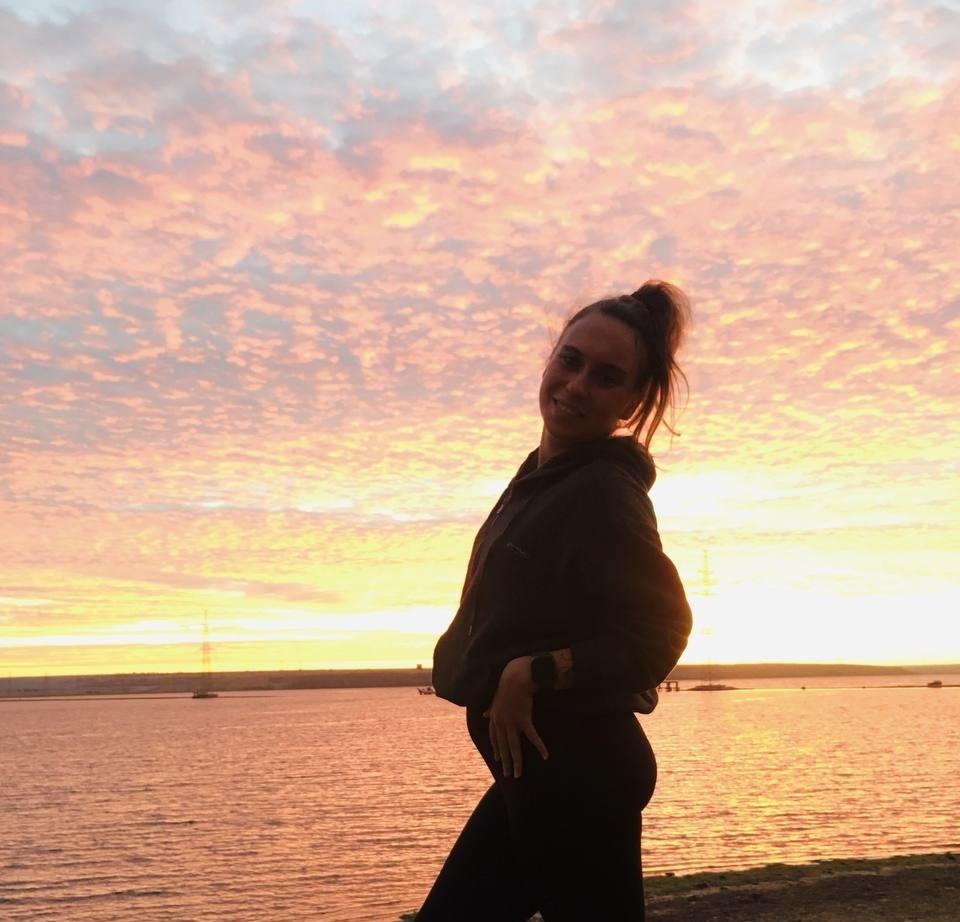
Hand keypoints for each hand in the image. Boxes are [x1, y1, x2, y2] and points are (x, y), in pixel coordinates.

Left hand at [483, 656, 548, 777]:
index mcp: (494, 719)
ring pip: (514, 747)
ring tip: (518, 773)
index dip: (496, 750)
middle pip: (503, 747)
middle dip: (506, 762)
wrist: (515, 678)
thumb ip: (490, 709)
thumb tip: (483, 715)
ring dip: (516, 762)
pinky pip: (532, 736)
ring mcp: (512, 723)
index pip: (494, 739)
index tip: (498, 760)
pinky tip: (545, 755)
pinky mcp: (524, 720)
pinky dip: (539, 746)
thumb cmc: (506, 686)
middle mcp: (501, 723)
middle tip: (509, 774)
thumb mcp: (495, 700)